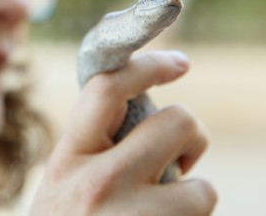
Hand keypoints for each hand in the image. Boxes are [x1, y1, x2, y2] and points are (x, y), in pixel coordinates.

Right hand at [30, 50, 216, 215]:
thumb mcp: (63, 186)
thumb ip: (93, 149)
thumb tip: (144, 111)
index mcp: (68, 159)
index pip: (107, 89)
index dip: (148, 65)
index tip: (179, 63)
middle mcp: (98, 184)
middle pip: (177, 123)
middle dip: (192, 136)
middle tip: (183, 156)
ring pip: (203, 189)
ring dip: (193, 202)